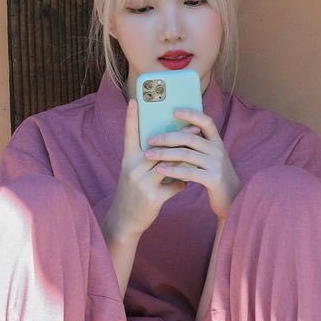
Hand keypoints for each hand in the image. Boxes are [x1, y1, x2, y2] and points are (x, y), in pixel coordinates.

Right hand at [106, 98, 184, 240]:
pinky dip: (181, 185)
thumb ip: (148, 159)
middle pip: (160, 148)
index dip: (131, 117)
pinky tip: (184, 185)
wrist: (124, 220)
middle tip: (195, 129)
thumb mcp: (134, 173)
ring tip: (196, 154)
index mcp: (128, 160)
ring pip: (170, 165)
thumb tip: (172, 147)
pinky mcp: (153, 198)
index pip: (129, 134)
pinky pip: (175, 186)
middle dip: (179, 138)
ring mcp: (142, 183)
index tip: (135, 100)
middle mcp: (133, 168)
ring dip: (185, 161)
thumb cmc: (133, 192)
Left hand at [141, 107, 243, 220]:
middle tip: (149, 140)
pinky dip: (173, 170)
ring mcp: (217, 164)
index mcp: (217, 142)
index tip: (174, 111)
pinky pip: (189, 172)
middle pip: (190, 138)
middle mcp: (218, 150)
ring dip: (165, 154)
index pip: (206, 122)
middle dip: (167, 137)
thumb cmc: (215, 177)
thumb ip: (198, 147)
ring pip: (186, 154)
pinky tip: (160, 170)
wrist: (233, 199)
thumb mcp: (211, 158)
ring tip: (148, 155)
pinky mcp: (213, 178)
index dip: (191, 114)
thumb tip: (174, 136)